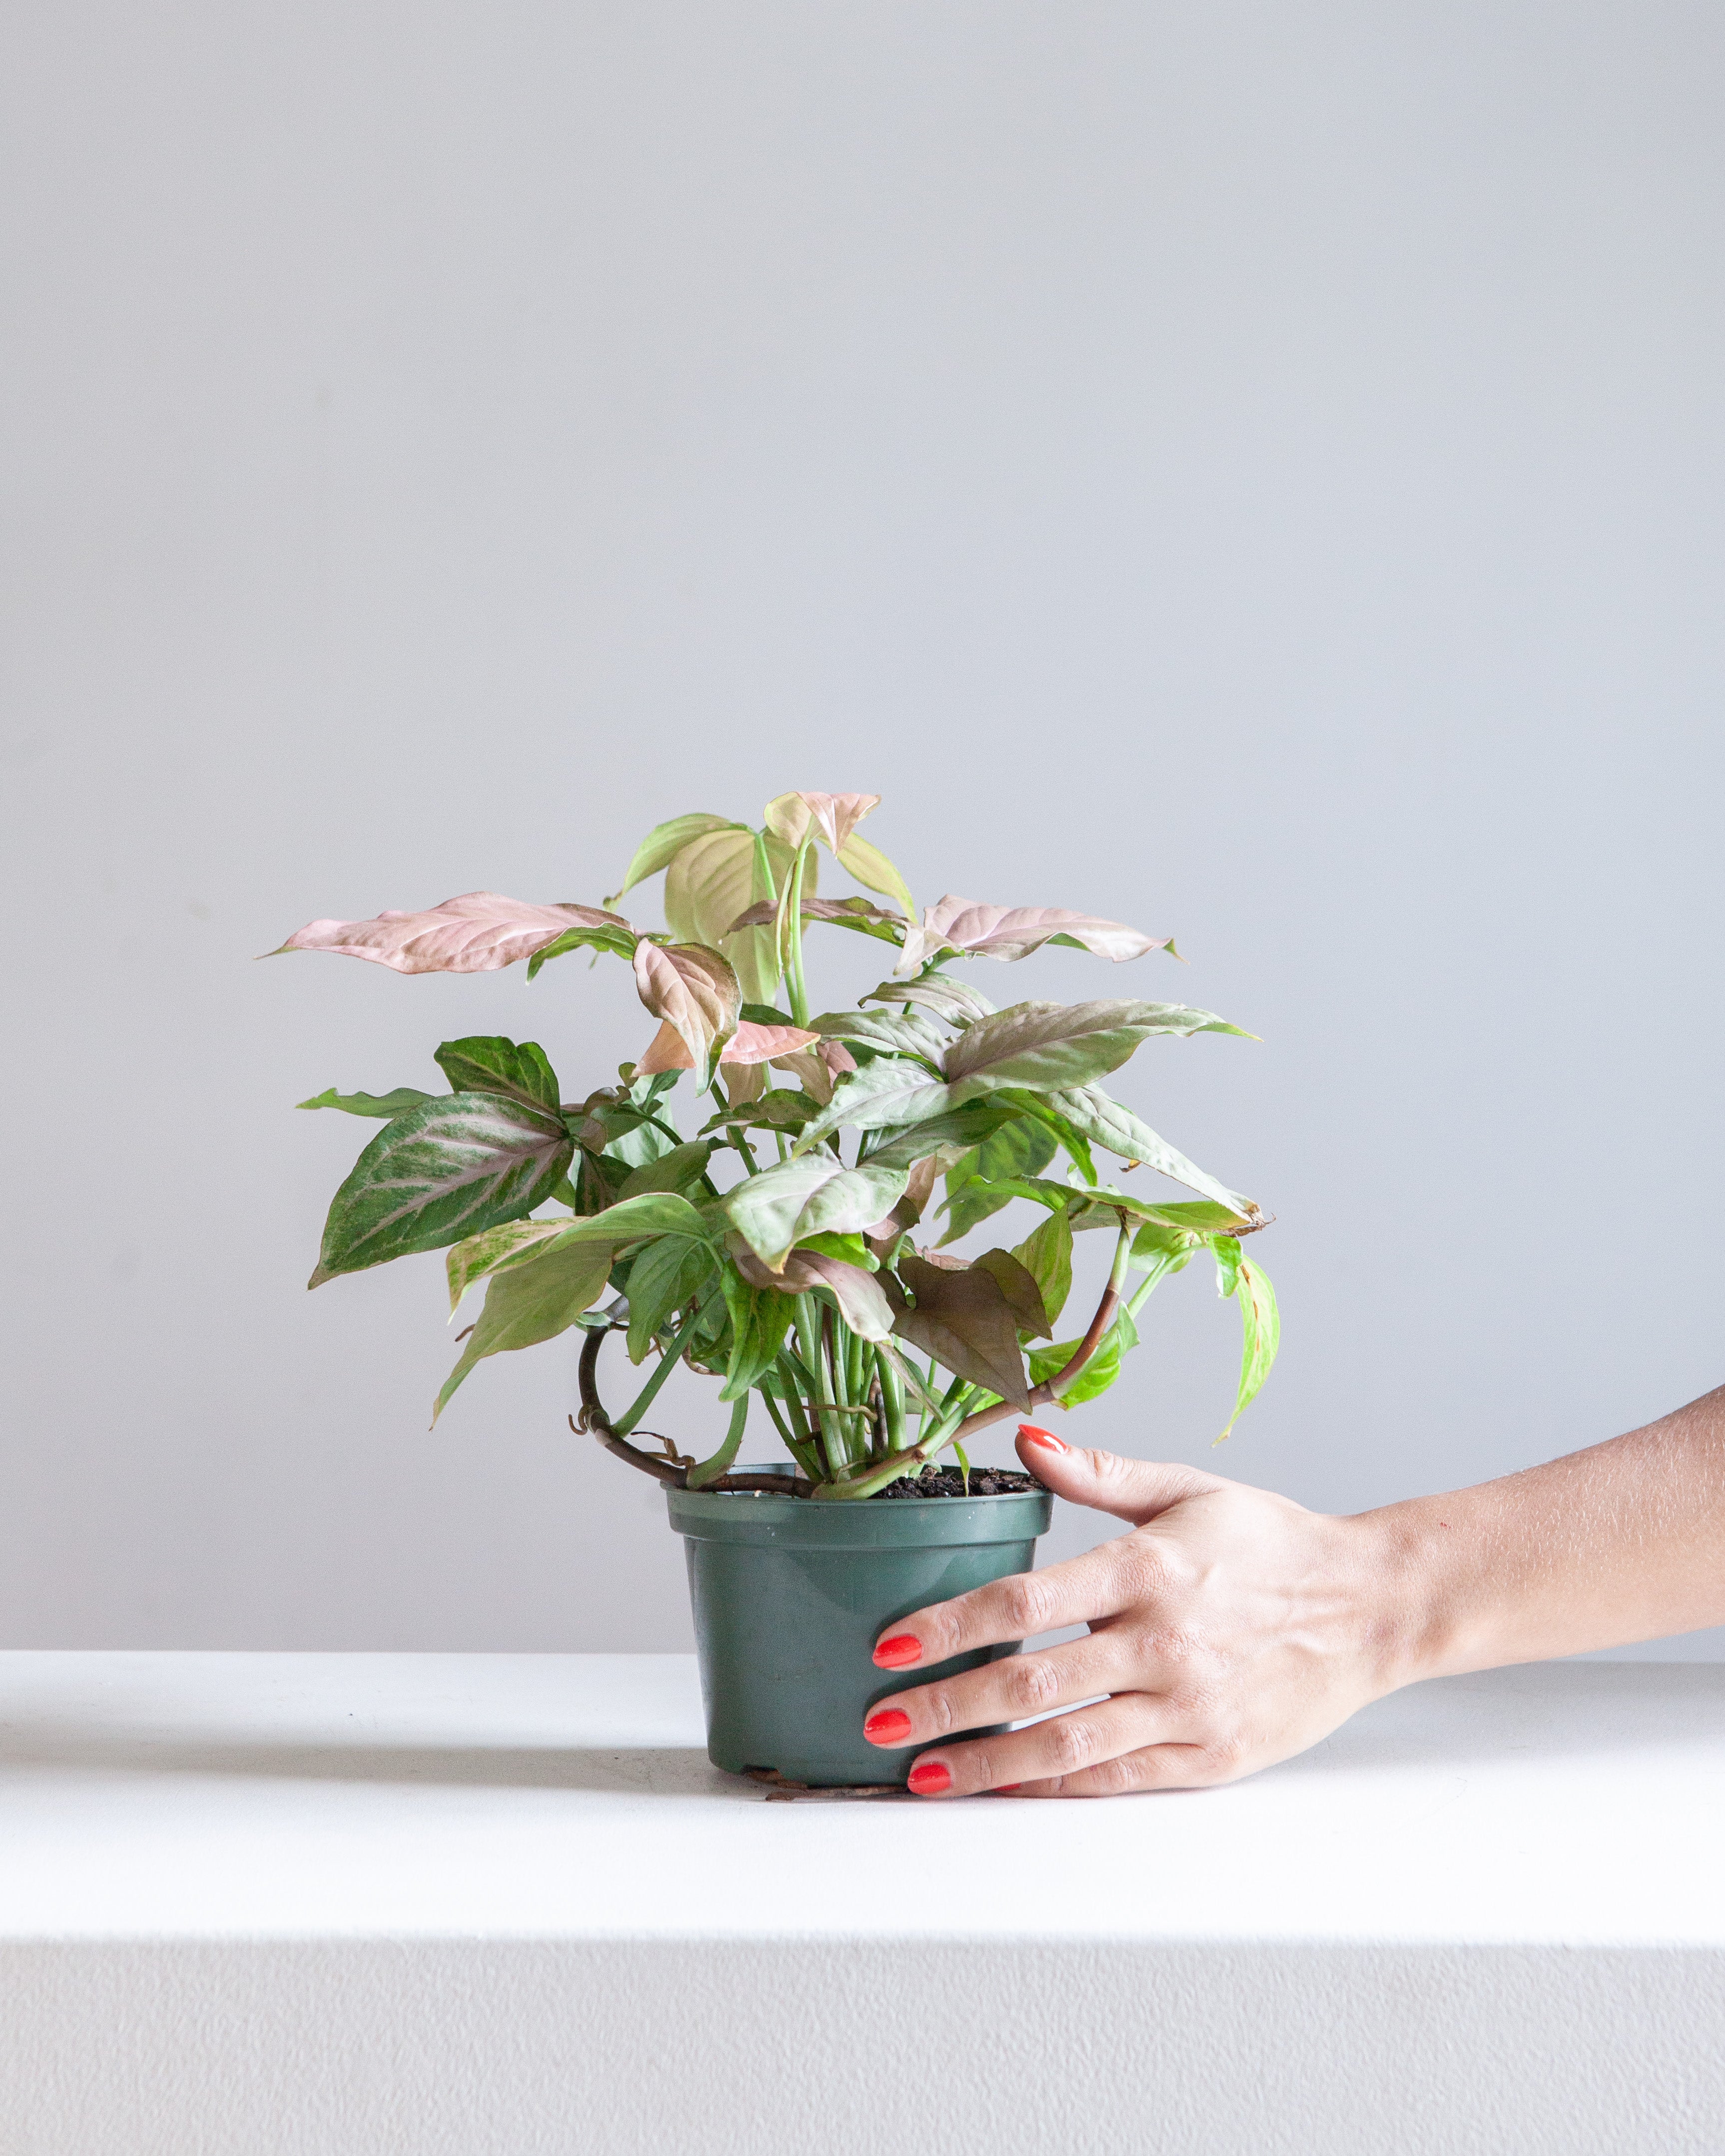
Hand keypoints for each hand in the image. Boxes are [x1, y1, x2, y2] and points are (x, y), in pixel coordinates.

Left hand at [864, 1425, 1408, 1797]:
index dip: (950, 1625)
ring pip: (1066, 1744)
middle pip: (1032, 1681)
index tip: (890, 1646)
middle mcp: (1162, 1641)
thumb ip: (1099, 1471)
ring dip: (986, 1765)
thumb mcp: (1185, 1489)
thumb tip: (1024, 1438)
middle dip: (944, 1707)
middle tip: (880, 1721)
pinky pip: (1117, 1776)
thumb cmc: (1269, 1543)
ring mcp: (1187, 1706)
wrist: (1368, 1606)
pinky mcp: (1211, 1755)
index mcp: (1147, 1568)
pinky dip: (1055, 1788)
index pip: (1026, 1600)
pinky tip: (1005, 1791)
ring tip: (922, 1775)